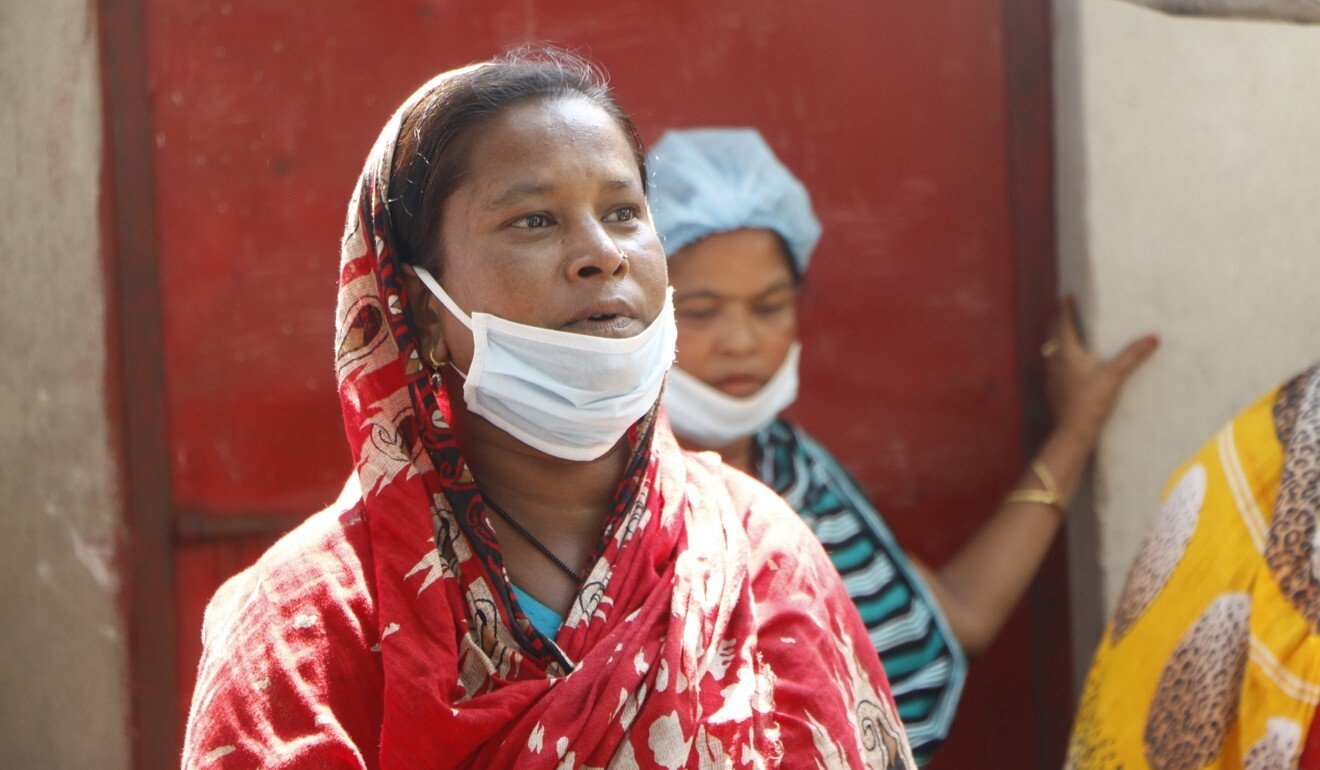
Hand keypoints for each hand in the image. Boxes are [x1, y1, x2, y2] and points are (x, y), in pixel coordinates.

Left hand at [1043, 297, 1157, 442]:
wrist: (1073, 431)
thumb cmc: (1091, 401)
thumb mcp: (1115, 375)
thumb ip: (1132, 356)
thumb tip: (1153, 338)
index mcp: (1067, 353)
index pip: (1064, 325)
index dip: (1066, 310)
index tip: (1067, 297)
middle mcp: (1055, 362)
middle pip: (1054, 337)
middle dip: (1060, 323)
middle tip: (1066, 313)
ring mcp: (1052, 377)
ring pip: (1051, 353)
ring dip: (1058, 342)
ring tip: (1066, 336)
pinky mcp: (1054, 391)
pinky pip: (1054, 368)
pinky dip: (1060, 360)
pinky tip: (1068, 367)